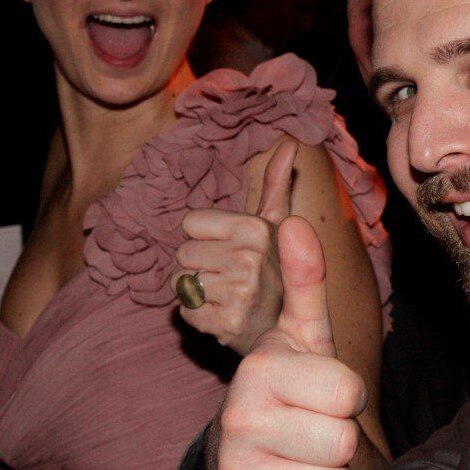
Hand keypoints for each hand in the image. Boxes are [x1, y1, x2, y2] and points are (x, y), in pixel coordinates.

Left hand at [173, 139, 298, 353]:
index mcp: (256, 228)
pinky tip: (222, 314)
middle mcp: (249, 258)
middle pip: (181, 252)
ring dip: (197, 291)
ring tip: (225, 295)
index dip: (207, 237)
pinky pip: (184, 310)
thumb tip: (290, 143)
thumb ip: (276, 184)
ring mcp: (238, 292)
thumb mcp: (277, 225)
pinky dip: (198, 315)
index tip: (232, 250)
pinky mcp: (225, 323)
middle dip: (199, 265)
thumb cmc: (273, 269)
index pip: (189, 222)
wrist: (287, 326)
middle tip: (229, 276)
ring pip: (179, 281)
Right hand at [208, 215, 365, 469]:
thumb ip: (305, 280)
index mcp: (261, 367)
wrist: (235, 457)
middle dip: (338, 438)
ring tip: (301, 457)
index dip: (344, 395)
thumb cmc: (284, 388)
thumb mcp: (299, 334)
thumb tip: (297, 221)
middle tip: (310, 427)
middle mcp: (240, 417)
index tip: (318, 391)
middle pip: (342, 441)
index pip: (347, 391)